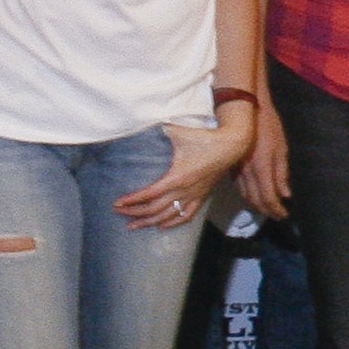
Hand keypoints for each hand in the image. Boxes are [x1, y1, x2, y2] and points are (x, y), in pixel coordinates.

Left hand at [113, 112, 253, 229]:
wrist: (231, 145)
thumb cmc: (204, 138)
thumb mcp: (179, 132)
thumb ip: (161, 129)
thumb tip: (142, 122)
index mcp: (177, 177)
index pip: (149, 195)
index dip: (132, 201)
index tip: (118, 203)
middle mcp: (184, 190)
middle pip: (155, 209)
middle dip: (136, 213)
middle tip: (120, 213)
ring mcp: (194, 195)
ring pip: (169, 216)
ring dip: (150, 222)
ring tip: (135, 226)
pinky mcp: (202, 196)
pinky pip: (187, 215)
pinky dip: (173, 222)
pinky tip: (162, 226)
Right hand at [240, 106, 291, 218]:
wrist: (244, 110)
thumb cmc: (268, 126)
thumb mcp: (281, 148)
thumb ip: (282, 173)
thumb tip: (286, 195)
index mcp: (261, 167)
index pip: (268, 197)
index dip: (276, 209)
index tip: (284, 215)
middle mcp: (246, 172)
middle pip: (255, 201)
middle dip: (267, 211)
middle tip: (278, 216)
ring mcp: (236, 169)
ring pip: (245, 195)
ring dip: (256, 206)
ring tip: (268, 210)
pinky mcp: (231, 165)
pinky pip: (239, 187)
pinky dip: (248, 196)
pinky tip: (255, 197)